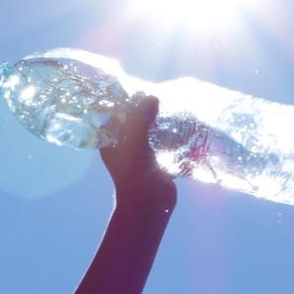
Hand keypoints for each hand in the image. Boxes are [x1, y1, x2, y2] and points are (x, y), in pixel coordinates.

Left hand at [100, 95, 176, 211]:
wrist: (149, 205)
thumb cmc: (135, 174)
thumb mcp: (134, 142)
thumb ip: (141, 118)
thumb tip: (152, 97)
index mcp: (111, 141)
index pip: (116, 114)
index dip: (126, 101)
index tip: (141, 88)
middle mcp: (124, 145)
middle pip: (135, 120)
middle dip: (146, 109)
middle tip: (161, 95)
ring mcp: (141, 153)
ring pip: (150, 130)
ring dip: (160, 121)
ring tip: (173, 106)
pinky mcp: (157, 160)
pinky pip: (163, 142)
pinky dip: (171, 134)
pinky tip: (182, 124)